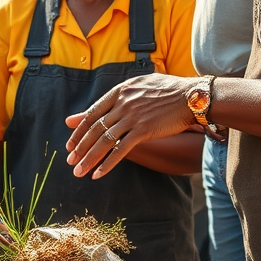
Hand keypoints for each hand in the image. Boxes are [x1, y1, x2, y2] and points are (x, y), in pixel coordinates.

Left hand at [65, 73, 197, 178]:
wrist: (191, 96)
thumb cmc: (168, 91)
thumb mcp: (140, 86)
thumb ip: (119, 97)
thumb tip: (110, 102)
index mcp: (120, 91)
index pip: (92, 113)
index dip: (79, 130)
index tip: (70, 144)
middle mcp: (122, 103)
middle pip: (94, 128)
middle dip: (79, 147)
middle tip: (70, 161)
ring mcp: (132, 117)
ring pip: (103, 141)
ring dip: (88, 158)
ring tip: (78, 171)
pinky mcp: (143, 130)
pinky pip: (120, 150)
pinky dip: (107, 164)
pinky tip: (98, 174)